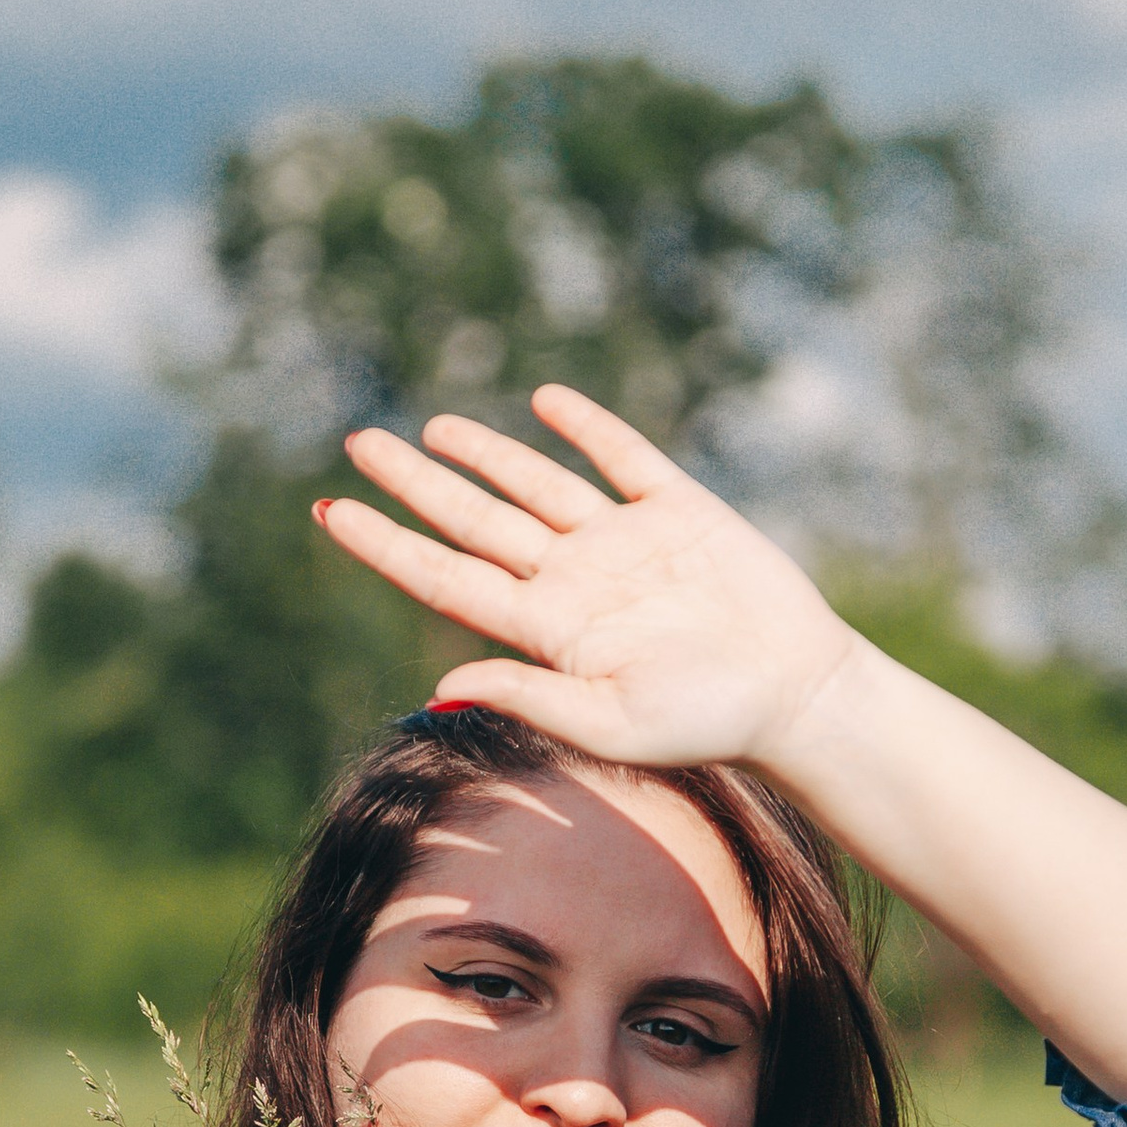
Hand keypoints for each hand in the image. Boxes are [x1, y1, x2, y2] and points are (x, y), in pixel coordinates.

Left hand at [316, 386, 856, 772]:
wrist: (798, 695)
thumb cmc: (706, 724)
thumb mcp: (611, 724)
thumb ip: (529, 698)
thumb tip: (439, 684)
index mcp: (548, 629)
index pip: (445, 576)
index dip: (385, 544)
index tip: (329, 510)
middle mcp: (574, 580)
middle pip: (475, 520)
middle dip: (414, 483)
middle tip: (358, 443)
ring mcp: (625, 542)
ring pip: (536, 485)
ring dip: (486, 454)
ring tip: (433, 430)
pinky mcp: (681, 512)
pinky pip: (622, 458)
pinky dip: (585, 427)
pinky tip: (545, 402)